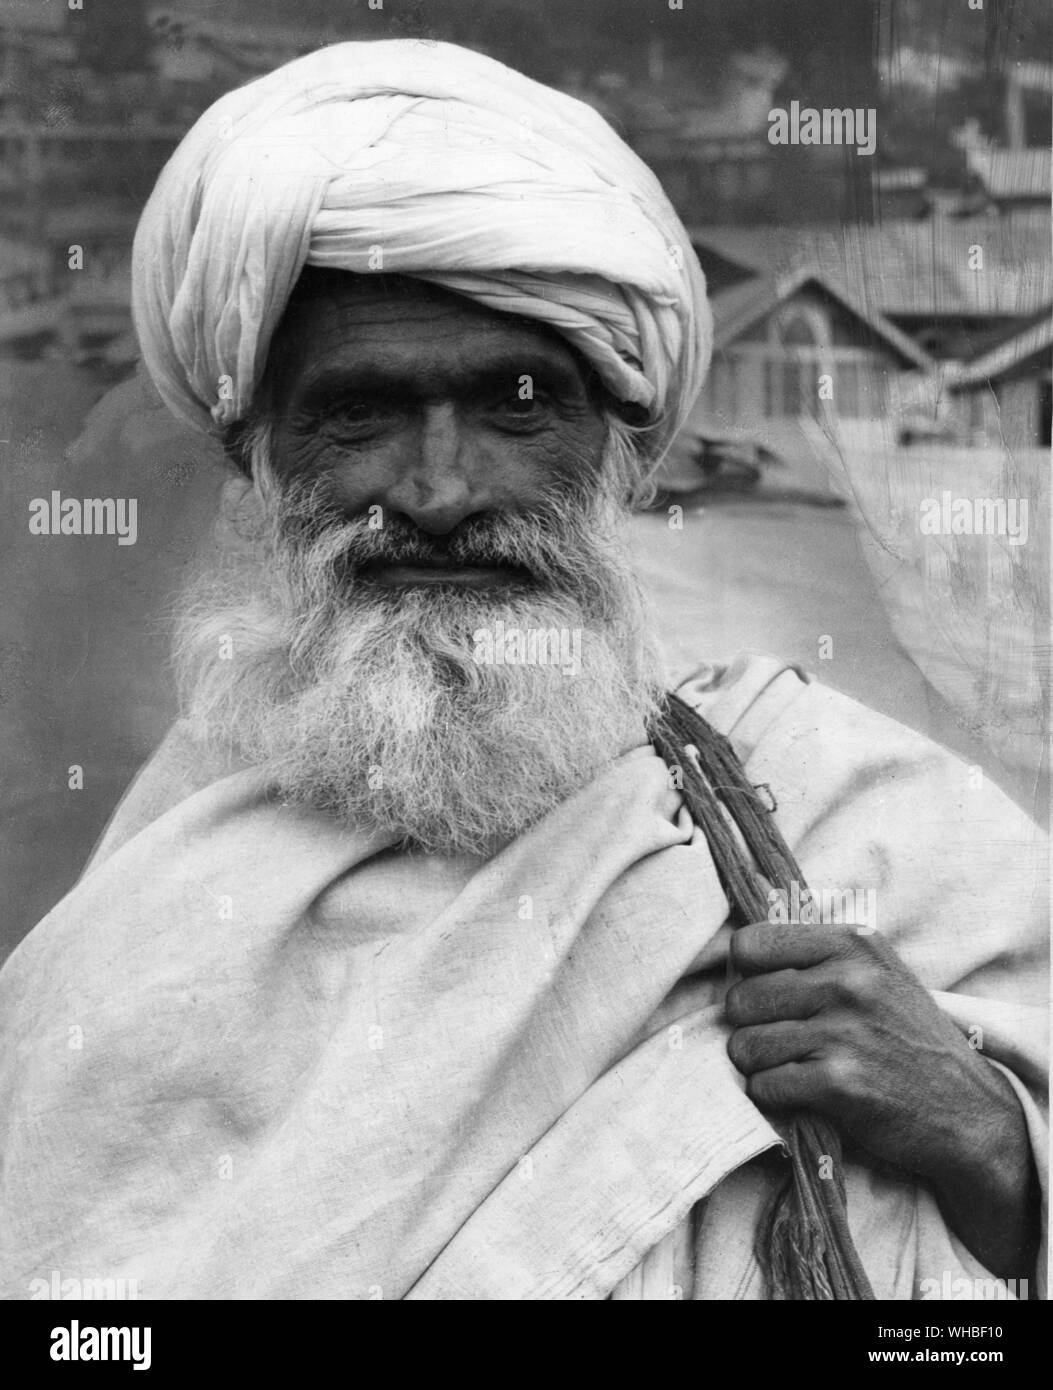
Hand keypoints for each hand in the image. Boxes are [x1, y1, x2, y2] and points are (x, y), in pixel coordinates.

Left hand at [724, 920, 1037, 1281]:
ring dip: (761, 1066)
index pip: (748, 944)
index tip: (768, 996)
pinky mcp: (840, 1083)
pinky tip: (805, 1095)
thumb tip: (735, 952)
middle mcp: (848, 980)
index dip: (746, 975)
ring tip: (797, 1068)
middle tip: (786, 1043)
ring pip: (744, 1045)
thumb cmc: (906, 1037)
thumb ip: (815, 955)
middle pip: (740, 999)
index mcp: (851, 943)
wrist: (967, 1110)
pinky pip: (762, 1086)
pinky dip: (775, 1097)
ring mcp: (844, 1031)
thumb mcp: (875, 973)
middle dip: (751, 1027)